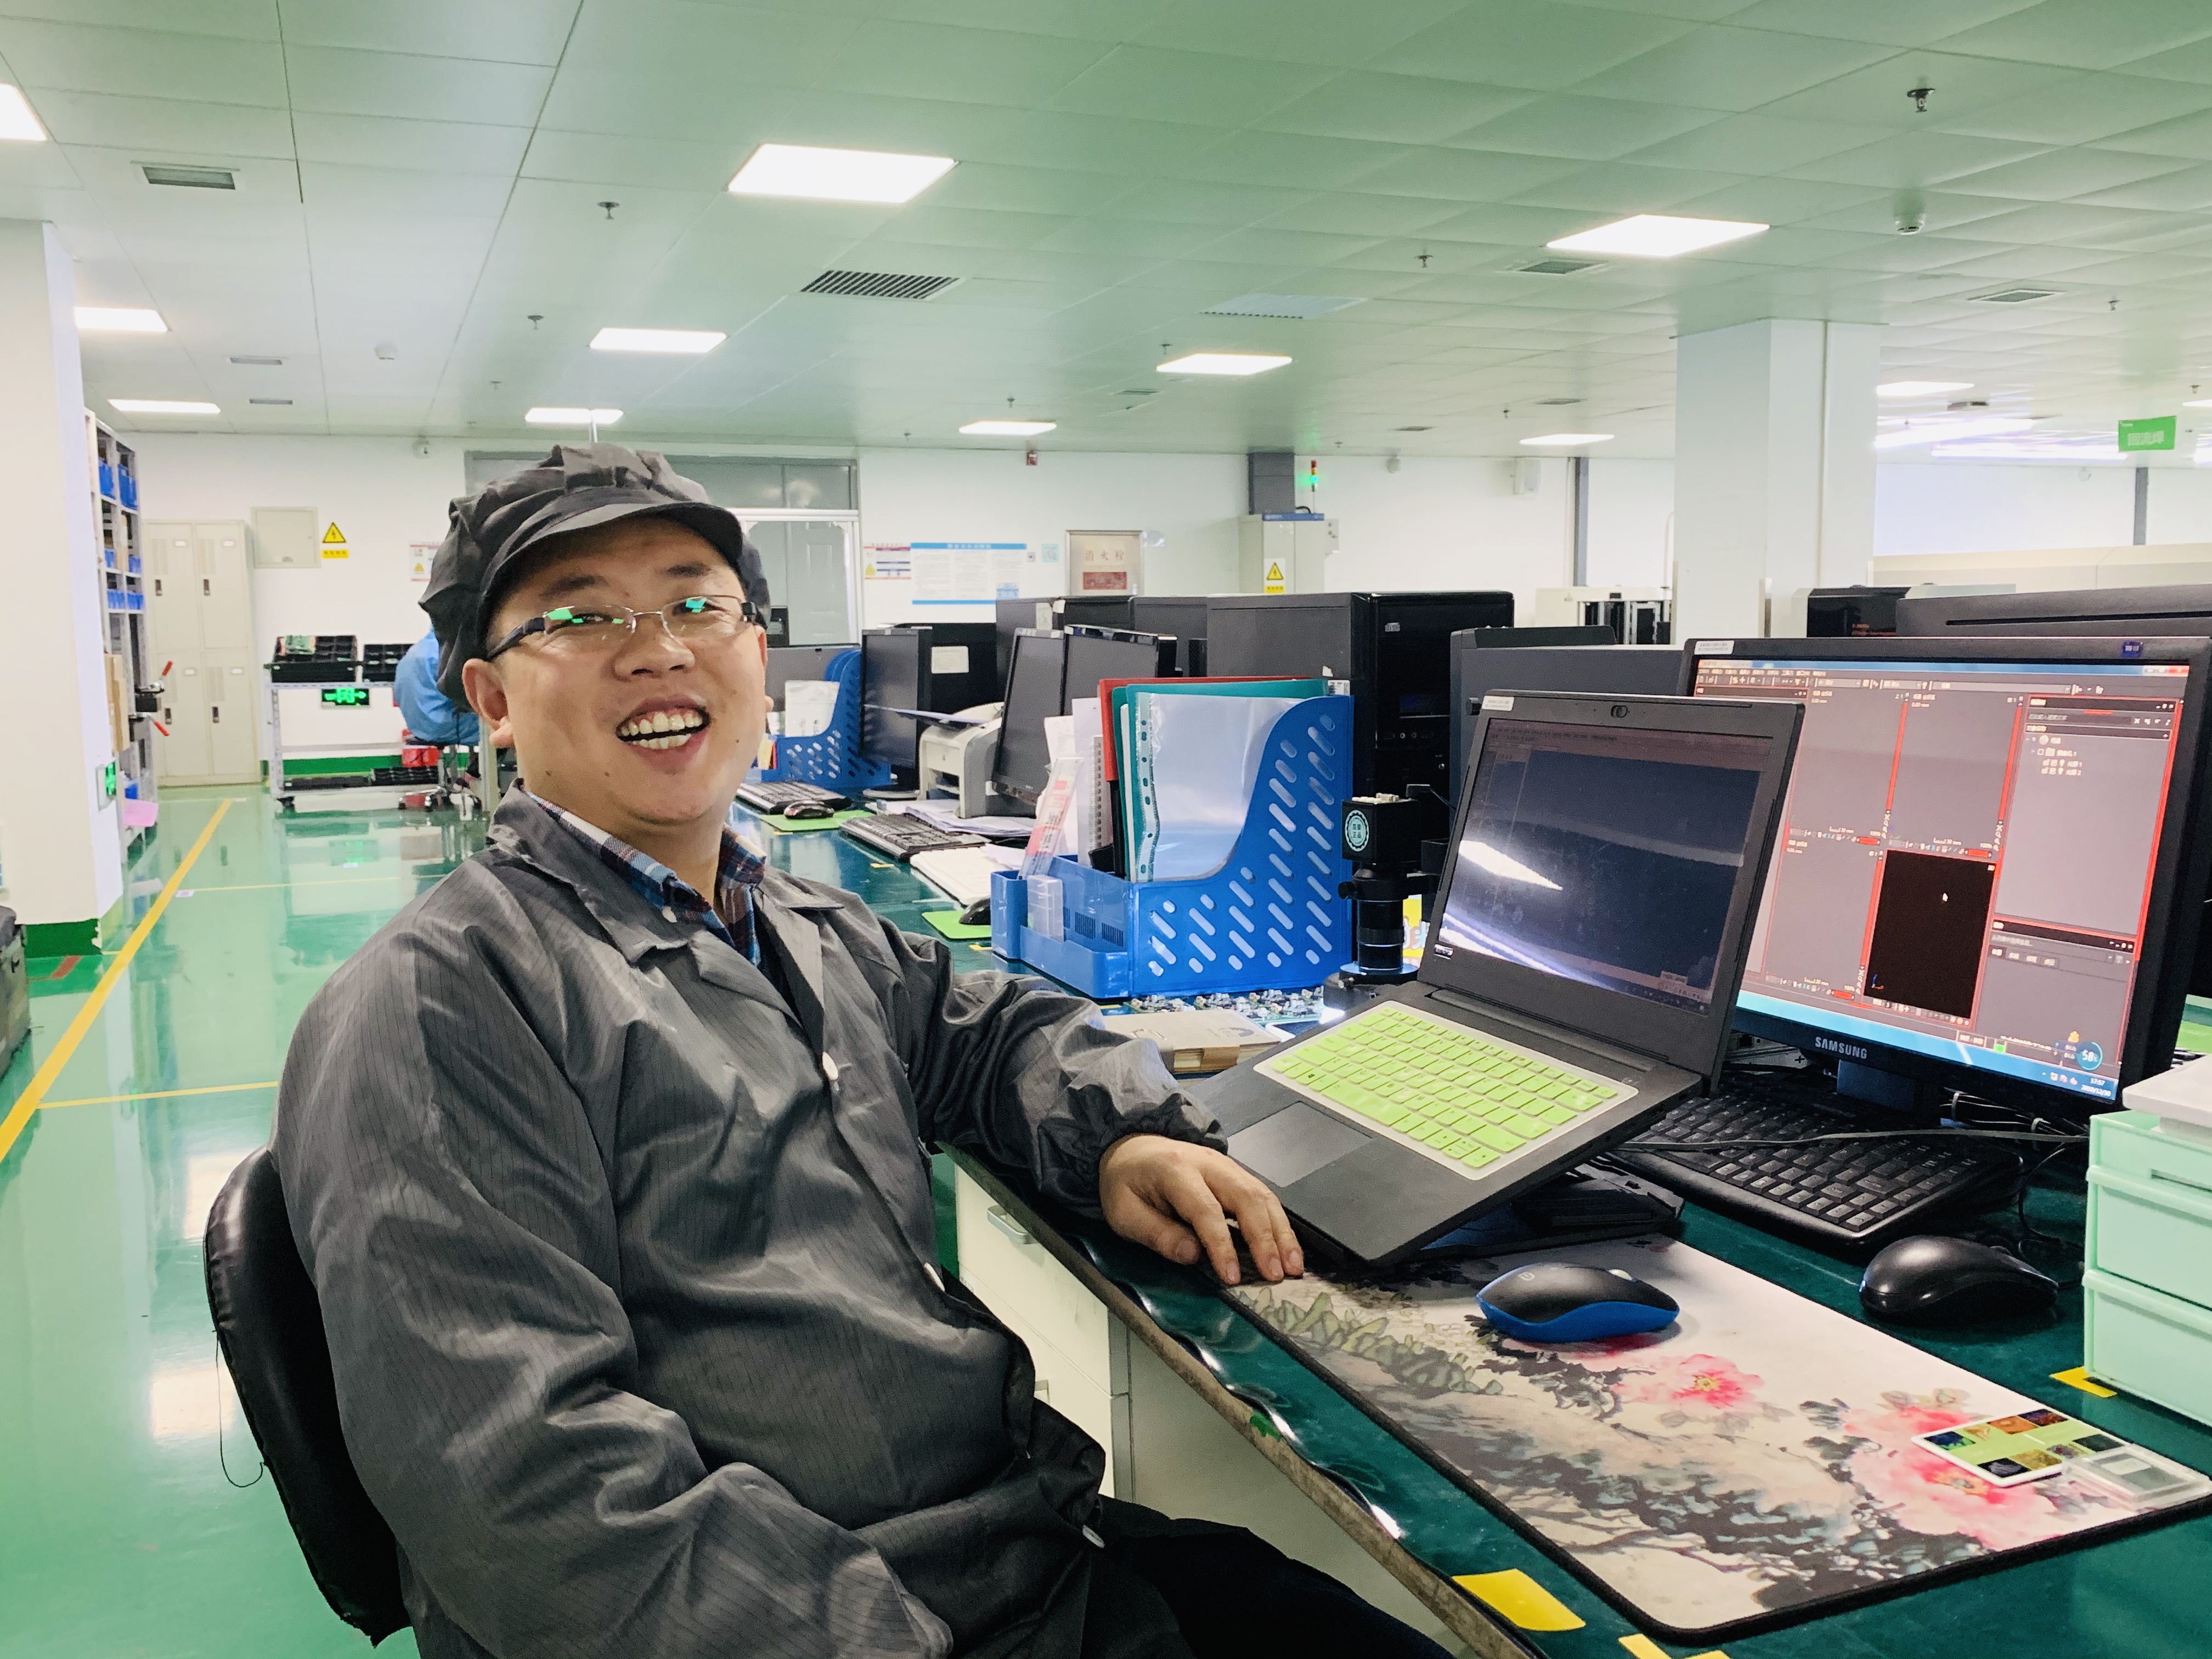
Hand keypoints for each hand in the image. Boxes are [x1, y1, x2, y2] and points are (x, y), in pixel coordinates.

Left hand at [1097, 1135, 1303, 1285]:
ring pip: (1262, 1195)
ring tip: (1293, 1265)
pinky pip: (1263, 1196)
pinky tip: (1288, 1248)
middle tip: (1276, 1274)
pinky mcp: (1236, 1173)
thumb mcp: (1124, 1212)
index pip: (1206, 1210)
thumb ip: (1156, 1233)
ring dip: (1281, 1232)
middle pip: (1246, 1197)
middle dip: (1265, 1238)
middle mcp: (1207, 1163)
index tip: (1232, 1276)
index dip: (1221, 1245)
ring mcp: (1226, 1165)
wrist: (1132, 1145)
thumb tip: (1193, 1256)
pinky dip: (1279, 1223)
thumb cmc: (1126, 1183)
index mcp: (1174, 1170)